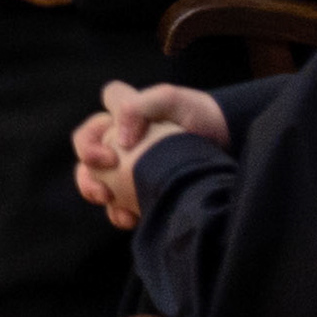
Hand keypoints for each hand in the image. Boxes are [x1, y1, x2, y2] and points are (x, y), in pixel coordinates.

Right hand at [71, 81, 228, 229]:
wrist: (231, 141)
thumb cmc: (199, 114)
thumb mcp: (168, 98)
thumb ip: (136, 108)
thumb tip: (120, 143)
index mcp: (121, 122)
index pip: (92, 125)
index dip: (91, 138)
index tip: (112, 153)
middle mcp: (120, 146)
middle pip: (85, 162)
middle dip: (86, 177)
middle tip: (104, 191)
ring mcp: (131, 171)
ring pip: (96, 185)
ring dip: (98, 197)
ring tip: (115, 206)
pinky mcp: (143, 192)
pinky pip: (119, 207)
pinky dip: (120, 213)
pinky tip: (132, 217)